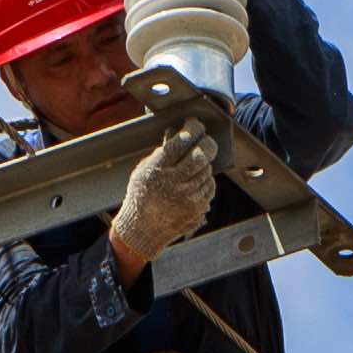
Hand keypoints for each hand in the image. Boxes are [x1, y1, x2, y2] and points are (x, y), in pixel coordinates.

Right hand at [111, 127, 218, 270]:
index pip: (181, 142)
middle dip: (207, 144)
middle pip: (201, 156)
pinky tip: (194, 183)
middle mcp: (173, 185)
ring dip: (203, 165)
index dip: (192, 128)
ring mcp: (187, 199)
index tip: (194, 123)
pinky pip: (210, 187)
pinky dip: (205, 182)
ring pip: (208, 171)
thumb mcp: (144, 170)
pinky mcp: (197, 209)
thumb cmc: (142, 196)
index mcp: (157, 171)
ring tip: (192, 168)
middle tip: (205, 141)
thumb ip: (161, 152)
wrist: (143, 230)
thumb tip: (175, 130)